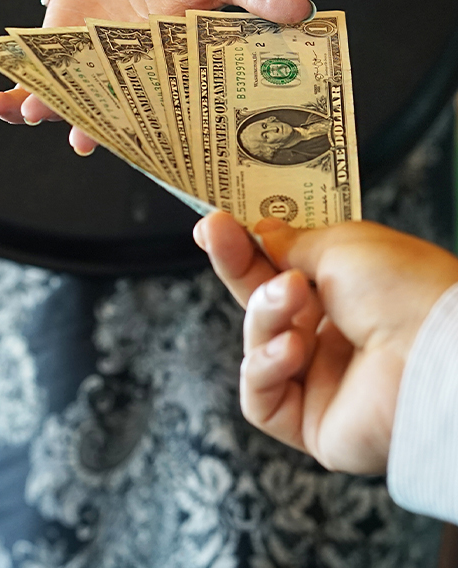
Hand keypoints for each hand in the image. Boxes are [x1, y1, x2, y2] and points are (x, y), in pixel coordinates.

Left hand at [0, 0, 307, 153]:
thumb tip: (303, 9)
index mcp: (176, 72)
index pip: (171, 111)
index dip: (158, 133)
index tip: (148, 149)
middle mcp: (131, 82)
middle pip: (114, 114)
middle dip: (97, 128)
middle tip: (84, 140)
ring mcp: (91, 71)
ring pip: (69, 103)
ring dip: (47, 111)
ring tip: (28, 112)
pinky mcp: (59, 56)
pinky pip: (34, 81)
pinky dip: (14, 92)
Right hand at [194, 211, 457, 472]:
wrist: (435, 353)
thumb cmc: (406, 293)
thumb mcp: (343, 244)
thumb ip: (291, 242)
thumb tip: (261, 234)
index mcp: (355, 299)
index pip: (286, 273)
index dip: (248, 250)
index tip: (217, 224)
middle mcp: (339, 342)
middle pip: (264, 307)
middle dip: (237, 269)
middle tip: (215, 235)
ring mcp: (325, 385)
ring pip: (258, 345)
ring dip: (264, 316)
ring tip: (291, 298)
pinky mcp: (313, 426)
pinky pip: (261, 398)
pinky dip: (265, 368)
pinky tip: (291, 349)